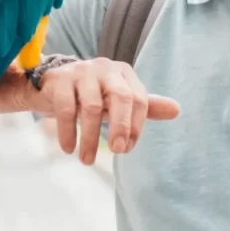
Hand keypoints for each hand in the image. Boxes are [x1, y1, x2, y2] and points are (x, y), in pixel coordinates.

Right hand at [35, 58, 179, 164]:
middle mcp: (106, 69)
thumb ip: (146, 106)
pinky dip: (68, 132)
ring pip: (91, 107)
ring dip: (90, 138)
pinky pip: (66, 108)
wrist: (52, 83)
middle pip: (121, 97)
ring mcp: (82, 72)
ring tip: (86, 160)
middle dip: (121, 127)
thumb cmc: (93, 94)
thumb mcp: (118, 101)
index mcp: (124, 74)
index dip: (136, 126)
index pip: (139, 99)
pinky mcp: (60, 80)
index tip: (127, 149)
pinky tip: (68, 148)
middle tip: (118, 151)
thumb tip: (177, 110)